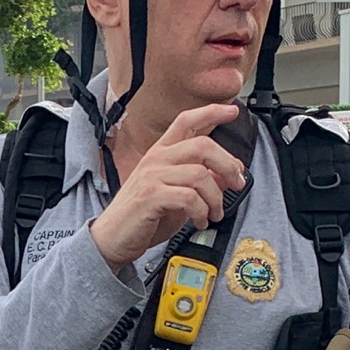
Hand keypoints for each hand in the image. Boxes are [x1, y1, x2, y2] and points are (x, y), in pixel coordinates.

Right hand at [89, 103, 248, 269]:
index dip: (211, 112)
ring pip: (200, 174)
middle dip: (228, 165)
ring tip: (215, 213)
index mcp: (161, 153)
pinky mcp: (150, 196)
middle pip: (203, 145)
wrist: (111, 238)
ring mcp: (152, 176)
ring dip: (216, 198)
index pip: (186, 121)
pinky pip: (189, 197)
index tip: (232, 111)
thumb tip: (227, 175)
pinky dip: (202, 212)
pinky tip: (200, 221)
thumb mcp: (177, 195)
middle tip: (237, 183)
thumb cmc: (141, 216)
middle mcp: (156, 159)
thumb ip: (200, 182)